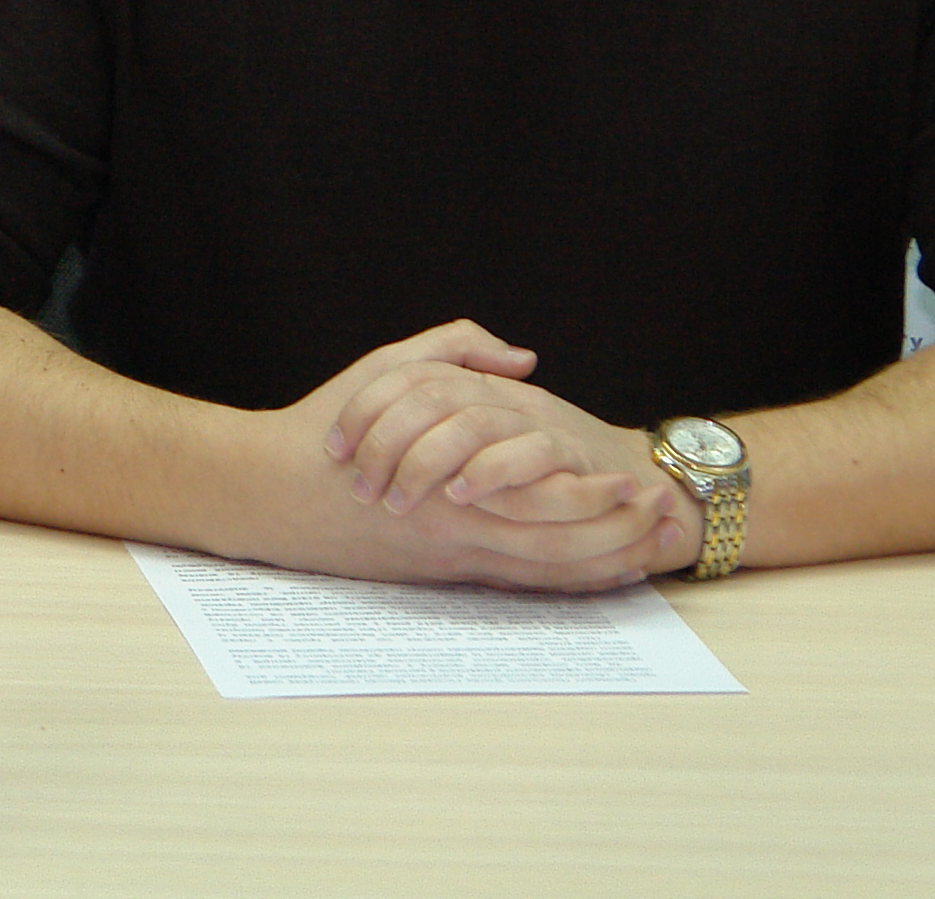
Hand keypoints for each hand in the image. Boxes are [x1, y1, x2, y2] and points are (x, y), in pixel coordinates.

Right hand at [254, 320, 690, 592]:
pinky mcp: (435, 573)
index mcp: (454, 475)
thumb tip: (523, 357)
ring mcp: (448, 557)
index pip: (546, 497)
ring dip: (598, 566)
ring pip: (540, 575)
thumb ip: (458, 350)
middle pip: (557, 548)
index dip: (600, 497)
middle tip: (664, 527)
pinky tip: (591, 576)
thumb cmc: (328, 426)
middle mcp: (459, 526)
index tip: (640, 484)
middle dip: (617, 538)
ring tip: (645, 556)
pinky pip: (511, 585)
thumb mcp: (390, 368)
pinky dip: (558, 583)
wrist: (270, 493)